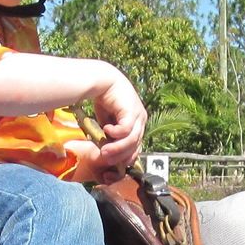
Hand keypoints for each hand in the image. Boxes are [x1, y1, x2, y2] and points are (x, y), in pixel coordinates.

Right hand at [72, 67, 143, 183]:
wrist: (103, 80)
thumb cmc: (105, 101)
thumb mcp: (108, 123)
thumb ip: (110, 137)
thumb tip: (107, 154)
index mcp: (137, 125)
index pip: (136, 148)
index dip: (125, 158)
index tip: (112, 164)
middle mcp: (141, 121)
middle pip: (135, 146)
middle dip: (119, 156)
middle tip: (105, 159)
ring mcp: (139, 115)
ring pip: (131, 140)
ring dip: (117, 148)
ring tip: (104, 151)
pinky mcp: (132, 111)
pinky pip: (126, 129)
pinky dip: (116, 133)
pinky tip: (106, 129)